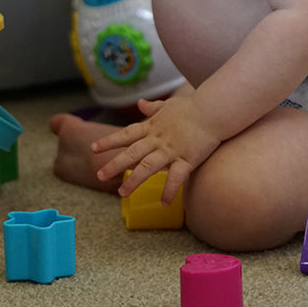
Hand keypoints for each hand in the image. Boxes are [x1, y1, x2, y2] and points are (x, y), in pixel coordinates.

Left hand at [93, 96, 221, 204]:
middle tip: (99, 176)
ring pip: (148, 166)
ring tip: (122, 193)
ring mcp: (172, 150)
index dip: (109, 141)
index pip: (126, 134)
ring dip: (134, 179)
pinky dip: (170, 190)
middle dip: (115, 164)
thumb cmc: (192, 107)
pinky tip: (163, 202)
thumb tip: (140, 104)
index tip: (94, 148)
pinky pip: (177, 177)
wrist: (213, 109)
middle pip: (132, 153)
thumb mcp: (169, 105)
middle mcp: (158, 139)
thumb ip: (153, 108)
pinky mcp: (187, 159)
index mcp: (152, 127)